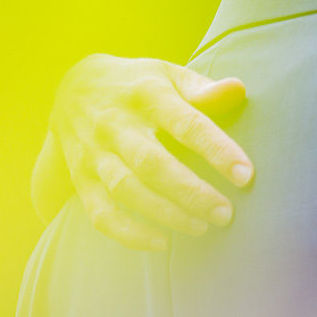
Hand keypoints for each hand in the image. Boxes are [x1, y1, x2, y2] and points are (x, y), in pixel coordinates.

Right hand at [44, 54, 250, 250]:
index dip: (217, 150)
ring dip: (166, 214)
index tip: (245, 176)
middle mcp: (116, 124)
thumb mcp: (167, 73)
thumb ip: (201, 87)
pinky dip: (129, 233)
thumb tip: (238, 89)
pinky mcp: (81, 178)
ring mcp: (94, 153)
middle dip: (191, 193)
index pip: (187, 124)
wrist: (70, 87)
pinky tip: (161, 244)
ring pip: (127, 190)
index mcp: (147, 96)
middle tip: (226, 214)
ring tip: (202, 227)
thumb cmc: (137, 84)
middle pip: (153, 164)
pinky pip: (101, 213)